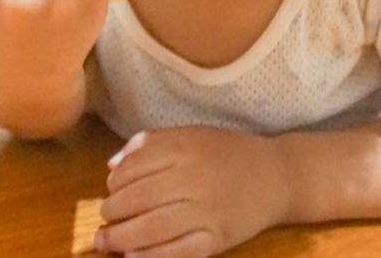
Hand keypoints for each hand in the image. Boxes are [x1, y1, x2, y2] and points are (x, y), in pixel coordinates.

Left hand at [95, 126, 289, 257]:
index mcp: (186, 146)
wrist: (276, 176)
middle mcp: (195, 177)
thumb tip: (112, 165)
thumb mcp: (193, 135)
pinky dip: (150, 257)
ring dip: (121, 238)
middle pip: (139, 198)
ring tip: (106, 241)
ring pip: (152, 228)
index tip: (109, 190)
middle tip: (103, 218)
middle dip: (112, 212)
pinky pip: (177, 252)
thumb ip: (152, 143)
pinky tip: (132, 256)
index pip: (135, 166)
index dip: (114, 182)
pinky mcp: (217, 238)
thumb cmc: (229, 152)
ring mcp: (206, 210)